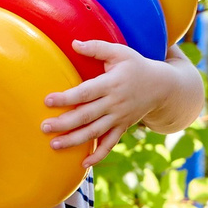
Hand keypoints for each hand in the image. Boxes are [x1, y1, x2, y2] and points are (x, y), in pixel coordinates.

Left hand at [41, 41, 164, 162]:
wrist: (163, 86)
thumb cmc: (136, 66)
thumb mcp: (120, 52)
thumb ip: (96, 47)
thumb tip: (73, 43)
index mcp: (111, 84)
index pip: (86, 93)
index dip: (67, 98)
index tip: (47, 101)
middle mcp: (115, 103)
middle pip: (87, 116)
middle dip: (64, 123)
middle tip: (44, 127)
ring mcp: (119, 118)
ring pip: (95, 132)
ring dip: (74, 141)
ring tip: (54, 145)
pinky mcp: (123, 127)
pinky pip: (110, 144)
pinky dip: (98, 155)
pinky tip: (82, 164)